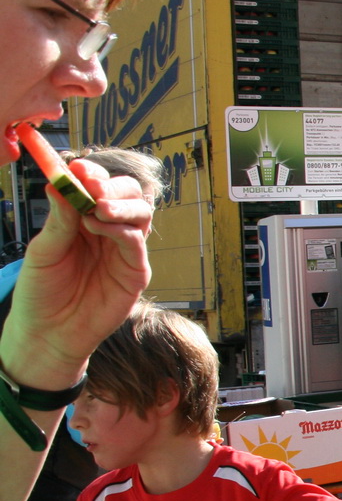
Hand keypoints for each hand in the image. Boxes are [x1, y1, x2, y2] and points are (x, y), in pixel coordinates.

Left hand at [0, 161, 152, 390]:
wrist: (48, 333)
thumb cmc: (41, 292)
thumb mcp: (42, 250)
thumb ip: (57, 220)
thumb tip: (59, 184)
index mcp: (83, 219)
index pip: (97, 186)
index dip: (91, 172)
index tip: (76, 168)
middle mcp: (108, 231)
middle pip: (127, 194)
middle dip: (111, 185)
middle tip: (91, 185)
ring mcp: (124, 251)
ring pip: (140, 213)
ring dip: (120, 204)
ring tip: (96, 208)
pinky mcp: (135, 272)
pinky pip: (138, 243)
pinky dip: (122, 229)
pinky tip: (99, 227)